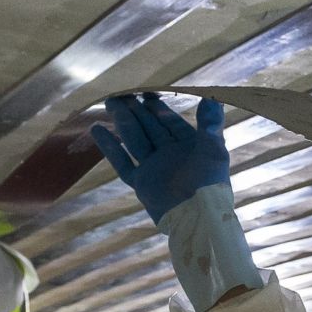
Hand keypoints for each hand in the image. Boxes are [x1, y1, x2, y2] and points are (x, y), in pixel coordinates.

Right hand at [89, 93, 232, 224]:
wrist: (198, 218)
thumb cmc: (210, 184)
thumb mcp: (214, 151)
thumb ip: (210, 125)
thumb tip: (211, 98)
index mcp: (189, 146)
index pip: (170, 122)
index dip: (158, 107)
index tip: (145, 93)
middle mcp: (170, 155)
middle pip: (149, 128)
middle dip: (136, 111)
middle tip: (120, 94)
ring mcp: (153, 169)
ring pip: (134, 139)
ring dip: (123, 121)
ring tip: (109, 102)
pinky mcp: (141, 183)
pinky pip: (122, 162)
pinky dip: (110, 147)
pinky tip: (97, 129)